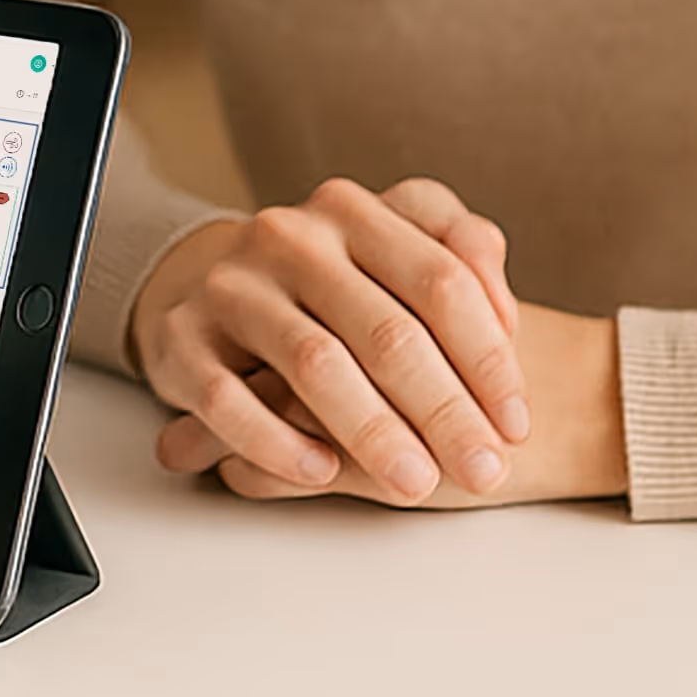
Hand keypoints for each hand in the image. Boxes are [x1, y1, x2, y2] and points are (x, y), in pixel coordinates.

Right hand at [130, 177, 527, 504]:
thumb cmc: (332, 283)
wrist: (213, 286)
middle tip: (483, 471)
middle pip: (387, 330)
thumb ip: (459, 253)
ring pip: (316, 363)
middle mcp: (290, 238)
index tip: (516, 424)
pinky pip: (227, 397)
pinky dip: (276, 441)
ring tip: (416, 484)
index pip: (440, 281)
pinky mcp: (180, 337)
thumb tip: (505, 315)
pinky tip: (320, 473)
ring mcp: (232, 285)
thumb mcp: (395, 246)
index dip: (488, 359)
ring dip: (374, 432)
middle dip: (445, 411)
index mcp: (352, 212)